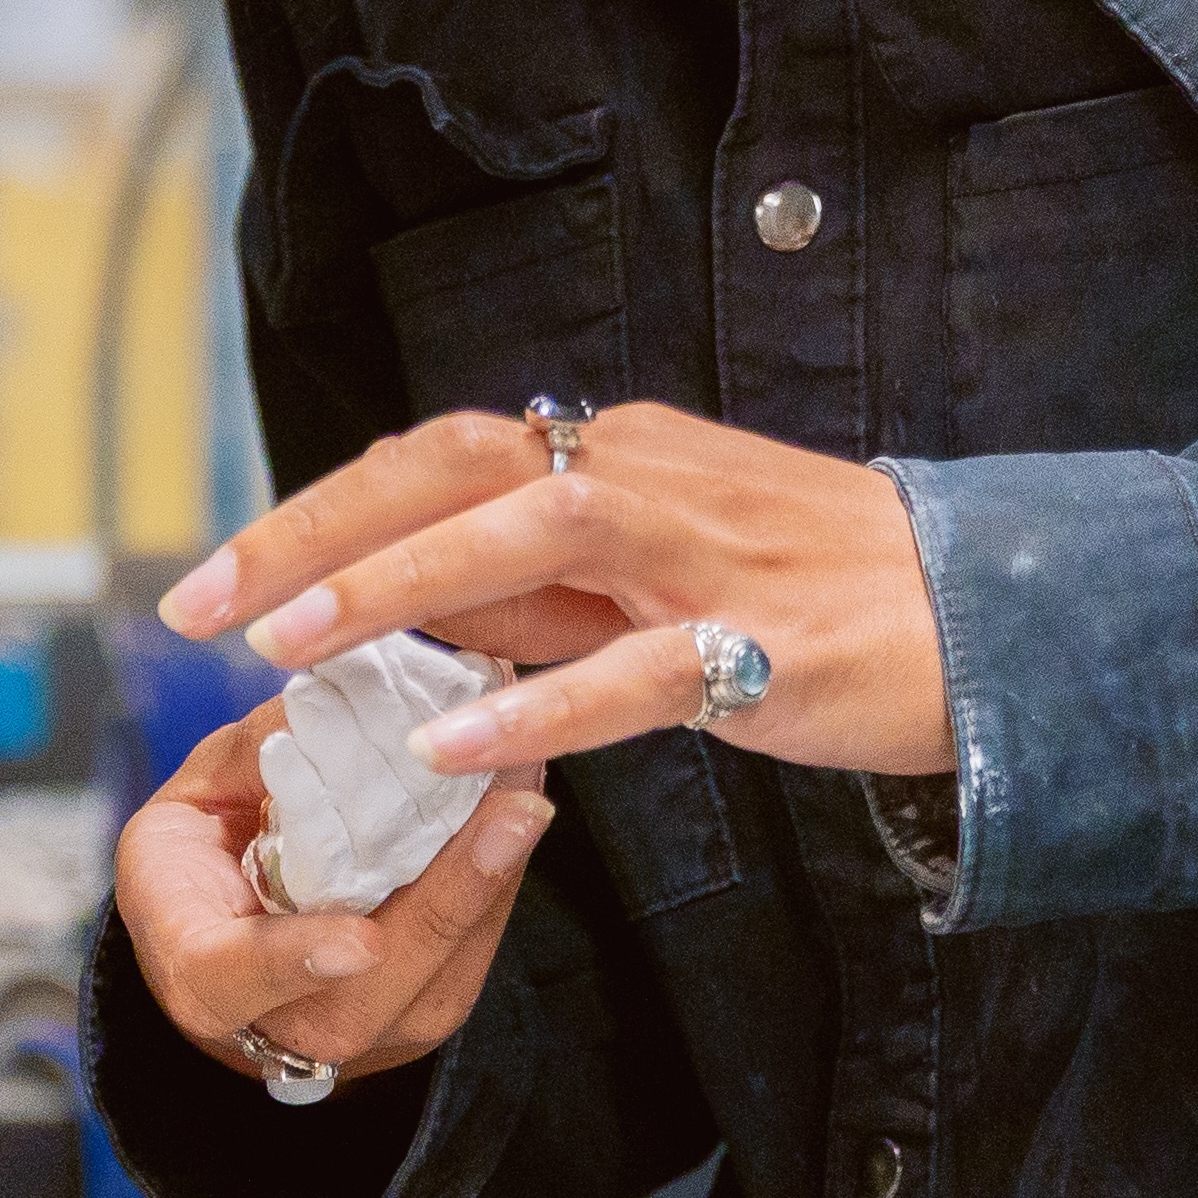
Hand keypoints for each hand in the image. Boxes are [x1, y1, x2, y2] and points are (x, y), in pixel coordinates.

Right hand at [114, 693, 553, 1091]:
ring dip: (496, 870)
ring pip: (446, 959)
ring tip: (529, 778)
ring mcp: (378, 1024)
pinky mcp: (432, 1002)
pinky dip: (501, 869)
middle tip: (509, 801)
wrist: (226, 965)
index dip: (295, 959)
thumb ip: (246, 762)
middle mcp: (297, 1025)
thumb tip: (330, 694)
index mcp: (204, 978)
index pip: (237, 976)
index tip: (357, 940)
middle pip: (384, 979)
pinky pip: (475, 940)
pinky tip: (522, 796)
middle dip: (454, 892)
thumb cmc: (192, 870)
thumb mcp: (186, 809)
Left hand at [156, 402, 952, 781]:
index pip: (430, 458)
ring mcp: (700, 554)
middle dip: (311, 535)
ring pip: (522, 542)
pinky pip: (628, 671)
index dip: (315, 510)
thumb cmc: (816, 590)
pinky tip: (451, 747)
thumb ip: (541, 589)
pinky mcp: (760, 643)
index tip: (215, 576)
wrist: (997, 609)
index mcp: (606, 451)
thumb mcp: (652, 570)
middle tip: (200, 603)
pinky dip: (535, 705)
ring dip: (395, 589)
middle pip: (445, 472)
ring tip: (290, 646)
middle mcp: (637, 474)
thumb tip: (414, 615)